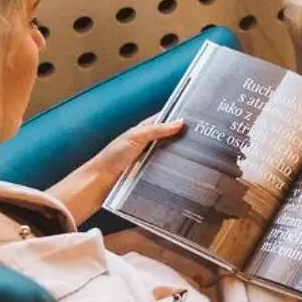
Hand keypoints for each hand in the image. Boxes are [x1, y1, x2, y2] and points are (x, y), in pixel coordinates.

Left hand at [50, 118, 183, 225]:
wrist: (100, 182)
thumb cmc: (112, 157)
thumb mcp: (136, 137)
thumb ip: (157, 129)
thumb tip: (179, 122)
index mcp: (142, 130)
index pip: (164, 120)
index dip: (177, 119)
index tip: (195, 121)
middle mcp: (146, 144)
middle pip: (169, 139)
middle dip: (182, 139)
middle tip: (200, 140)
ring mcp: (148, 160)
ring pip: (169, 155)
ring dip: (178, 157)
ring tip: (196, 157)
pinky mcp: (148, 175)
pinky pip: (164, 170)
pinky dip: (172, 171)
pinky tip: (182, 173)